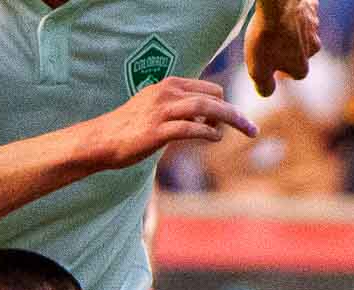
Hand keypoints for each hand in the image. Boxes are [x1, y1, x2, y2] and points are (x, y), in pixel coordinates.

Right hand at [84, 78, 257, 170]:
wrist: (102, 139)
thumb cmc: (130, 128)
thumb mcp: (156, 109)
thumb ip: (179, 109)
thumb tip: (204, 119)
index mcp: (169, 85)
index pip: (208, 88)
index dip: (223, 104)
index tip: (231, 122)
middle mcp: (167, 93)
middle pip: (213, 96)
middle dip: (235, 113)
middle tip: (251, 129)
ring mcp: (162, 111)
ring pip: (206, 108)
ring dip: (231, 119)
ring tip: (245, 131)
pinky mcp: (158, 131)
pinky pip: (191, 128)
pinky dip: (208, 133)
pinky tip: (215, 139)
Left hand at [245, 0, 319, 96]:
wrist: (277, 3)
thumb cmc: (267, 37)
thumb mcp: (258, 70)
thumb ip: (264, 86)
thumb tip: (266, 92)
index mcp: (302, 67)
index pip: (294, 74)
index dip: (282, 70)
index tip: (271, 64)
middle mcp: (313, 48)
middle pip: (301, 53)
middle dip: (289, 50)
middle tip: (273, 44)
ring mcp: (314, 26)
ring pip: (303, 33)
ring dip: (293, 32)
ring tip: (276, 27)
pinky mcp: (311, 7)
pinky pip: (304, 13)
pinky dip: (296, 14)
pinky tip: (283, 12)